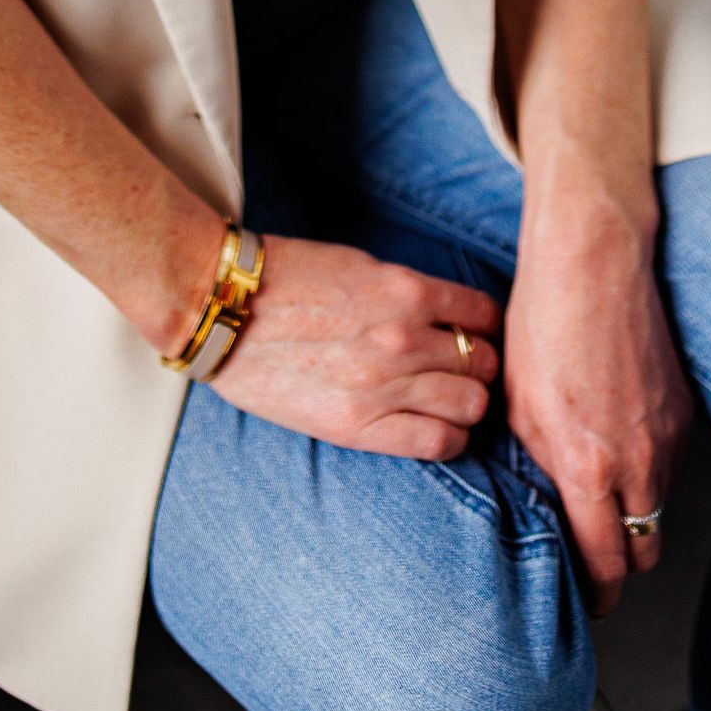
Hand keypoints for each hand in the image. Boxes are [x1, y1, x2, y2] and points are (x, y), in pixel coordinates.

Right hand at [212, 234, 501, 459]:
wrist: (225, 311)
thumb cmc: (289, 280)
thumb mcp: (361, 266)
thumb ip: (410, 293)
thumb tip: (451, 318)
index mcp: (405, 289)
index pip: (484, 315)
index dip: (486, 328)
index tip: (475, 335)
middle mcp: (403, 338)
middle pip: (484, 363)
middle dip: (480, 367)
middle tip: (463, 371)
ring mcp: (382, 385)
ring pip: (470, 405)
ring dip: (467, 405)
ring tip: (449, 403)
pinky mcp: (357, 427)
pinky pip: (436, 443)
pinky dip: (450, 439)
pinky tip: (438, 430)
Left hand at [502, 180, 691, 614]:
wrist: (595, 262)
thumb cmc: (545, 325)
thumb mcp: (520, 405)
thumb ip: (539, 467)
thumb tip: (550, 505)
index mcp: (590, 467)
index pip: (607, 563)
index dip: (598, 593)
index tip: (587, 598)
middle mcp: (640, 462)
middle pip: (643, 548)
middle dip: (620, 559)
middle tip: (593, 551)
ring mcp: (669, 437)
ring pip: (658, 505)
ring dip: (634, 509)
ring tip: (600, 484)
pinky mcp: (685, 412)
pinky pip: (670, 464)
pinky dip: (649, 467)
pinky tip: (619, 437)